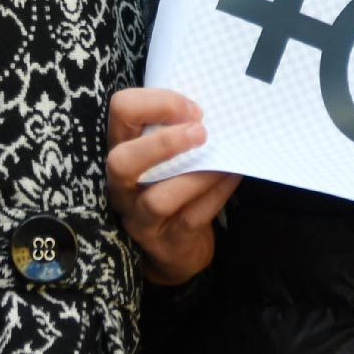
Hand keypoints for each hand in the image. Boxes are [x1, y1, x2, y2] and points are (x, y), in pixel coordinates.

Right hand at [107, 88, 238, 286]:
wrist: (174, 251)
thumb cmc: (174, 188)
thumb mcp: (168, 157)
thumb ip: (179, 130)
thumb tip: (219, 105)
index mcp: (123, 151)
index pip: (120, 111)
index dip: (155, 103)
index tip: (193, 110)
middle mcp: (123, 186)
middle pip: (121, 161)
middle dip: (162, 144)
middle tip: (200, 132)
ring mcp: (141, 218)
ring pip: (159, 199)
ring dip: (198, 176)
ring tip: (224, 162)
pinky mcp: (167, 242)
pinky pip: (191, 217)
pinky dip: (216, 193)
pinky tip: (233, 176)